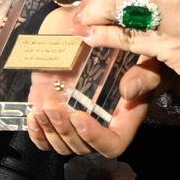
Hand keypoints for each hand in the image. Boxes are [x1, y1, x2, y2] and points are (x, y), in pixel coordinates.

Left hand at [26, 17, 156, 155]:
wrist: (99, 31)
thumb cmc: (128, 48)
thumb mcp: (146, 56)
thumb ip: (144, 73)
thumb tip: (128, 91)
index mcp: (125, 117)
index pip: (113, 144)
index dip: (95, 138)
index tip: (79, 116)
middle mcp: (100, 125)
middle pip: (83, 148)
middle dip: (65, 131)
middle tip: (53, 107)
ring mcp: (77, 122)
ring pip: (62, 145)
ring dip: (49, 131)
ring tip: (41, 109)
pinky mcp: (59, 116)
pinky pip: (46, 139)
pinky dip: (37, 134)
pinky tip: (33, 116)